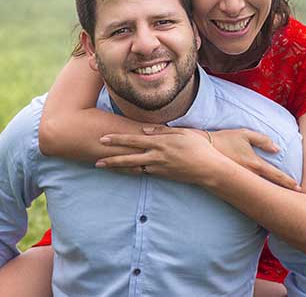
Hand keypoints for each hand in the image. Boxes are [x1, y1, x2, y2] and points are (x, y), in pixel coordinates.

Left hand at [95, 126, 227, 184]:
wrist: (209, 168)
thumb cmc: (198, 146)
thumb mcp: (182, 132)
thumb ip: (162, 130)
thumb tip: (144, 130)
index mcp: (160, 142)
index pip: (133, 140)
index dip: (117, 139)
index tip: (103, 139)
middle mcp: (157, 156)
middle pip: (129, 157)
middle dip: (111, 159)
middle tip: (96, 160)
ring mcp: (159, 168)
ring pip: (133, 168)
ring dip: (118, 167)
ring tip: (104, 167)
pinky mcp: (163, 176)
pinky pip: (143, 173)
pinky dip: (131, 172)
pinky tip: (123, 171)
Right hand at [210, 129, 300, 190]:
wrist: (203, 151)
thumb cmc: (224, 140)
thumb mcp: (244, 134)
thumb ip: (262, 140)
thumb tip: (276, 148)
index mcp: (255, 164)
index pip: (276, 175)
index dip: (288, 182)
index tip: (298, 188)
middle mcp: (250, 176)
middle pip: (271, 188)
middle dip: (283, 194)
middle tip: (296, 199)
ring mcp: (241, 183)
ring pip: (260, 192)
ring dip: (270, 196)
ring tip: (280, 201)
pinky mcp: (233, 186)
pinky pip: (249, 192)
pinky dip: (256, 196)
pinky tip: (259, 199)